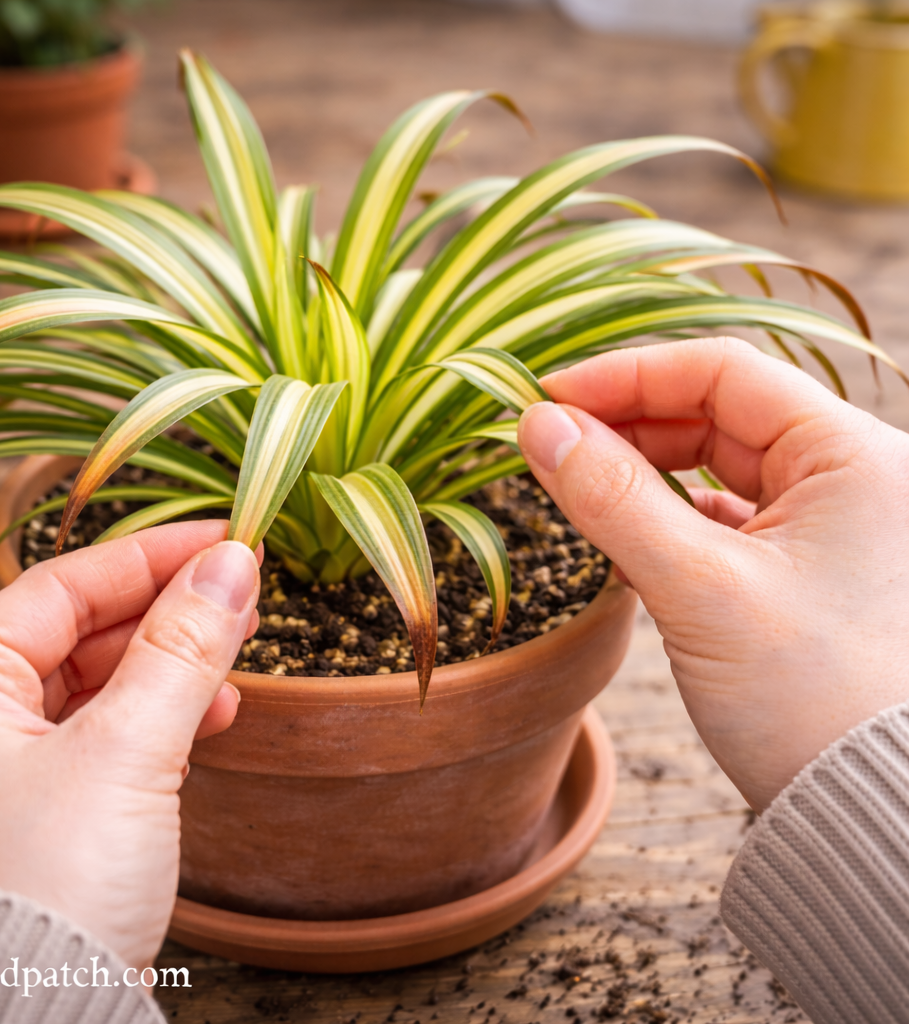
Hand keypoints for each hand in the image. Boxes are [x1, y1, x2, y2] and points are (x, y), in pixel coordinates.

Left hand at [0, 522, 260, 967]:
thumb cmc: (44, 895)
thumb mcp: (126, 752)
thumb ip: (181, 649)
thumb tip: (232, 563)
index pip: (59, 587)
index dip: (148, 556)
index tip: (222, 539)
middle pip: (78, 633)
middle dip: (165, 611)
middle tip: (240, 591)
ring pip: (96, 687)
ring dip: (169, 666)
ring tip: (235, 654)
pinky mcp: (40, 819)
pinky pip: (104, 740)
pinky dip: (158, 720)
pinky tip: (208, 716)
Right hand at [518, 337, 908, 811]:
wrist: (877, 817)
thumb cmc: (813, 701)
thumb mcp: (699, 589)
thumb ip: (613, 498)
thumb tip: (538, 426)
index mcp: (854, 457)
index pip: (724, 373)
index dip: (627, 375)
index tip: (547, 395)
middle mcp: (849, 480)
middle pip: (716, 416)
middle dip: (626, 424)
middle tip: (546, 444)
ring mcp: (827, 527)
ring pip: (715, 469)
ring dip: (641, 474)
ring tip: (573, 488)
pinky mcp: (800, 573)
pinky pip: (721, 521)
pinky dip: (666, 520)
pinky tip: (622, 535)